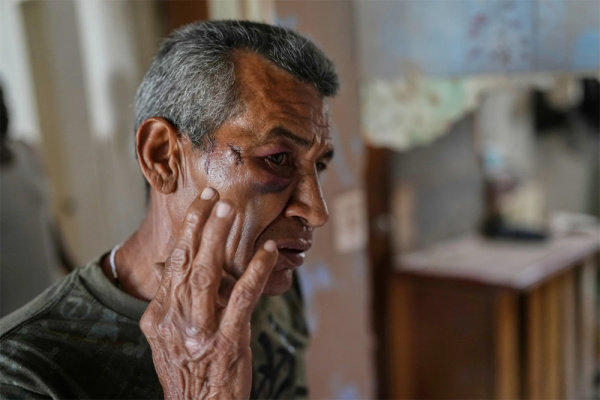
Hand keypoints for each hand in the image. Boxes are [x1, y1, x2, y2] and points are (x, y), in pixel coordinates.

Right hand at [140, 188, 277, 398]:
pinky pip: (243, 298)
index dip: (188, 230)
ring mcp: (200, 332)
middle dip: (200, 225)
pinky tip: (268, 251)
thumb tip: (170, 263)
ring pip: (207, 275)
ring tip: (230, 210)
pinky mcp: (228, 342)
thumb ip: (173, 299)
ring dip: (218, 239)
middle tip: (214, 195)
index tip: (201, 202)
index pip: (173, 263)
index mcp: (159, 316)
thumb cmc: (188, 369)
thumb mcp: (169, 335)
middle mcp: (175, 321)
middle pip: (187, 262)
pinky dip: (256, 271)